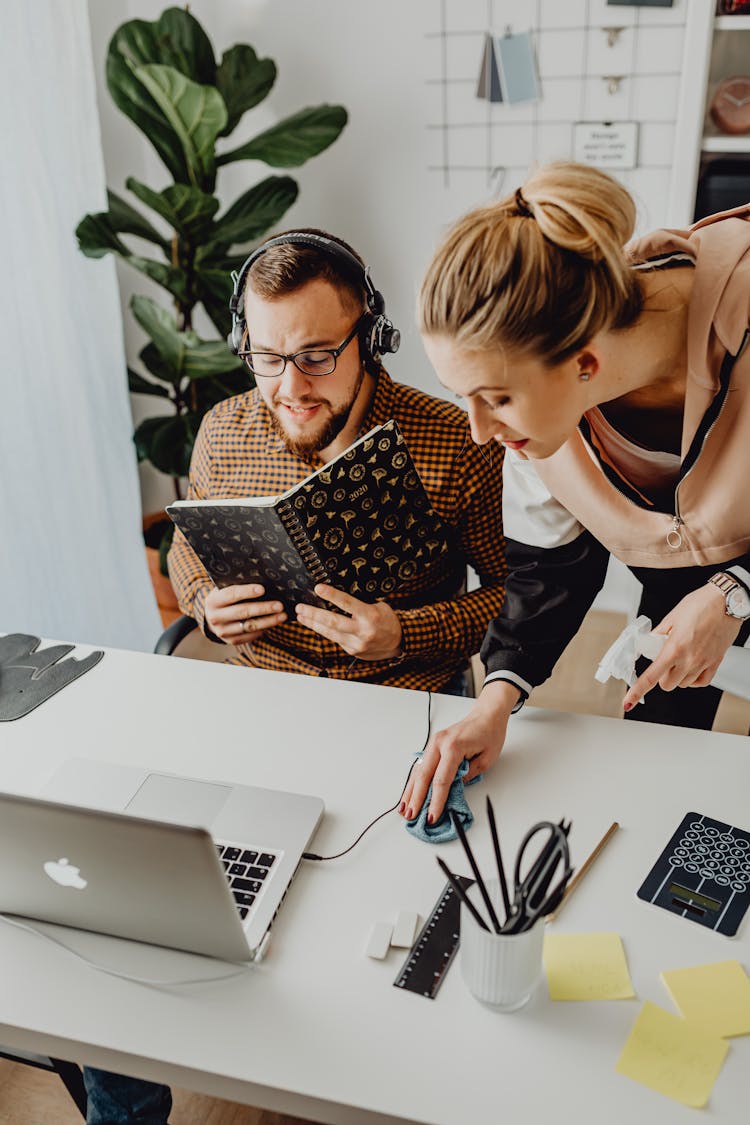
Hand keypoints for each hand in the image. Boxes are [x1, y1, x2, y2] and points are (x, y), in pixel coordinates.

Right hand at [204, 583, 286, 644]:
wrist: (213, 616)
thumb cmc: (225, 598)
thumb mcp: (225, 589)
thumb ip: (239, 585)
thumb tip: (263, 580)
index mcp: (213, 601)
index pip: (231, 594)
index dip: (247, 591)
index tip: (263, 589)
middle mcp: (215, 617)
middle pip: (243, 612)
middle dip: (264, 608)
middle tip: (280, 605)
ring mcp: (222, 631)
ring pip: (249, 626)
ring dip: (268, 621)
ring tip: (282, 616)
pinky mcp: (231, 640)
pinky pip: (250, 636)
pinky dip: (263, 629)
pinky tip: (273, 623)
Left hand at [294, 584, 402, 660]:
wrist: (398, 642)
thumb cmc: (386, 620)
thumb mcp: (378, 606)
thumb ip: (360, 604)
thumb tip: (338, 595)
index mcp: (370, 615)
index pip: (347, 603)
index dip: (332, 595)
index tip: (318, 588)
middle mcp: (362, 630)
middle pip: (333, 622)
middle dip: (314, 614)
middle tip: (300, 607)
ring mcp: (356, 643)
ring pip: (329, 633)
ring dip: (313, 624)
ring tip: (301, 616)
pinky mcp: (352, 650)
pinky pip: (334, 639)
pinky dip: (323, 631)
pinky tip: (315, 625)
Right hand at [399, 680, 519, 823]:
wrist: (486, 715)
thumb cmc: (489, 734)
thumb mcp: (486, 759)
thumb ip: (468, 775)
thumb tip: (453, 790)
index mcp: (453, 747)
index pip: (441, 780)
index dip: (436, 801)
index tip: (432, 817)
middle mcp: (438, 744)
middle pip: (423, 776)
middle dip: (417, 799)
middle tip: (412, 816)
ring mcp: (433, 743)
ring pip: (417, 771)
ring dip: (410, 791)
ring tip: (404, 809)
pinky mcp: (432, 745)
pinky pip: (420, 766)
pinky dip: (414, 782)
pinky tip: (409, 794)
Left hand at [623, 584, 741, 709]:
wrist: (727, 602)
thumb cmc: (701, 605)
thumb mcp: (671, 618)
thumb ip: (658, 635)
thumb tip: (648, 644)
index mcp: (674, 648)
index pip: (651, 676)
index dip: (636, 691)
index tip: (628, 702)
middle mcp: (689, 659)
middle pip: (667, 684)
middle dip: (661, 676)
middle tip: (663, 661)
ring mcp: (704, 663)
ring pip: (683, 684)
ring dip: (677, 676)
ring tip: (680, 658)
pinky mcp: (716, 663)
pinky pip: (701, 682)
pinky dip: (693, 679)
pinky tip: (690, 667)